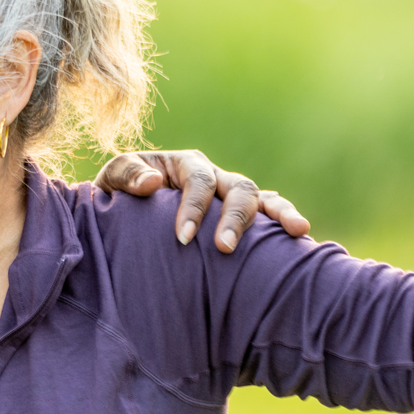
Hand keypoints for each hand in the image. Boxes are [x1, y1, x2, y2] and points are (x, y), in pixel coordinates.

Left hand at [94, 150, 309, 252]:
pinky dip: (285, 220)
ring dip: (278, 213)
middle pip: (237, 187)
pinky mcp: (240, 216)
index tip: (182, 238)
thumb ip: (126, 175)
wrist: (123, 214)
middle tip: (225, 247)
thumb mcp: (111, 181)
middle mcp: (213, 176)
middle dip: (234, 217)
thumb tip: (153, 182)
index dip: (193, 207)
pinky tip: (302, 235)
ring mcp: (229, 195)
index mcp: (184, 165)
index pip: (197, 181)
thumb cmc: (117, 198)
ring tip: (296, 231)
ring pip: (261, 197)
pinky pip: (269, 213)